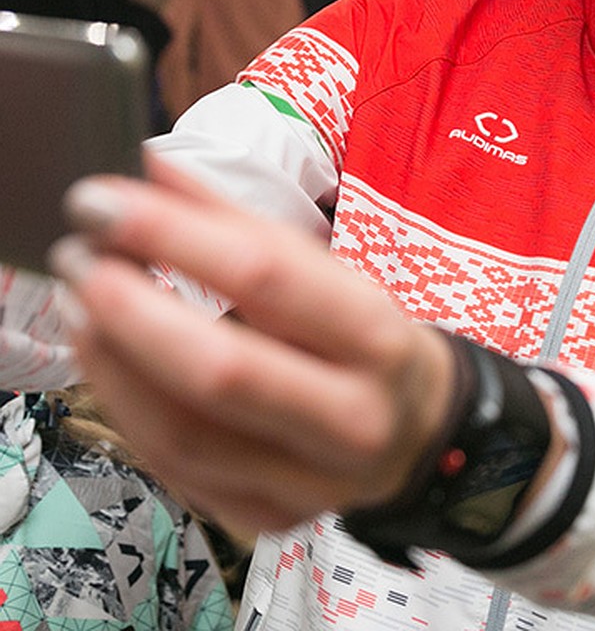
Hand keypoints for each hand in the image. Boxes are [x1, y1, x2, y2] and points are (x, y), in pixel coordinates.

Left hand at [52, 157, 454, 539]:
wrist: (424, 431)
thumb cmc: (369, 338)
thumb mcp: (332, 270)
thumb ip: (239, 221)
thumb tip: (153, 168)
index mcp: (375, 337)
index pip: (266, 277)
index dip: (173, 234)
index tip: (101, 202)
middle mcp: (350, 417)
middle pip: (219, 370)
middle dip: (129, 311)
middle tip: (78, 260)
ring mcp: (308, 481)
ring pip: (184, 435)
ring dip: (113, 364)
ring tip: (77, 307)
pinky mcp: (269, 520)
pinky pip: (178, 472)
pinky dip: (130, 412)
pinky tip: (110, 366)